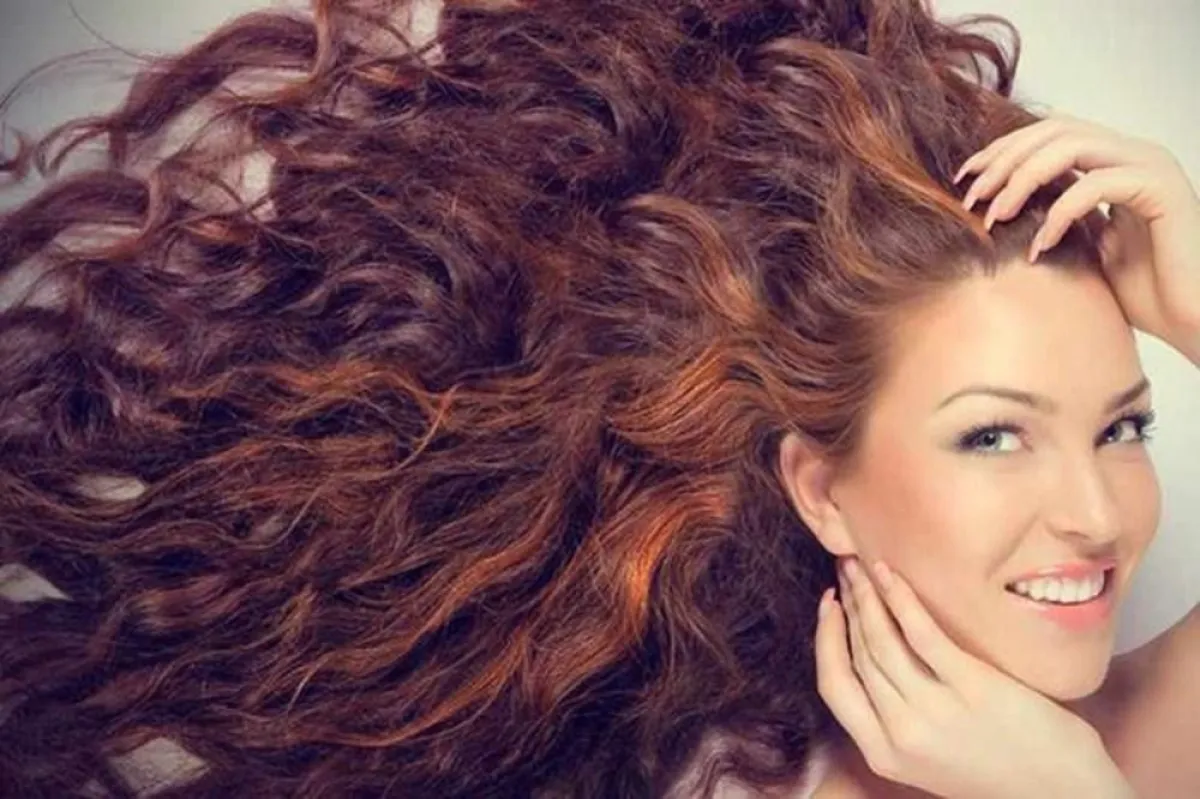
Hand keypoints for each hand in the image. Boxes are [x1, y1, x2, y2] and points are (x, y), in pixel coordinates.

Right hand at [814, 558, 1134, 798]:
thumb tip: (876, 662)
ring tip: (862, 566)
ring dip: (866, 594)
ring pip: (879, 639)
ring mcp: (935, 710)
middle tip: (844, 570)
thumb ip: (898, 720)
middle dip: (845, 605)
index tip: (827, 606)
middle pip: (857, 655)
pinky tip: (891, 575)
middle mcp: (902, 733)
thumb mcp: (931, 758)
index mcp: (886, 755)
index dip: (825, 639)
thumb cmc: (1002, 773)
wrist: (1064, 793)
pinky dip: (899, 598)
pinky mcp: (971, 685)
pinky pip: (920, 632)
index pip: (834, 686)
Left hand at [955, 113, 1199, 365]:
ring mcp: (1150, 167)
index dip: (1002, 151)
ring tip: (995, 217)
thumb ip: (1054, 217)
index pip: (1049, 134)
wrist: (1191, 319)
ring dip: (1022, 179)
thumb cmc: (1141, 291)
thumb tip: (998, 210)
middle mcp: (1133, 154)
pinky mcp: (1162, 189)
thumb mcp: (1082, 247)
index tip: (965, 181)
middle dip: (1004, 160)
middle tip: (971, 198)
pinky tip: (1039, 247)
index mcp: (1114, 161)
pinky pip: (1095, 185)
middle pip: (1054, 130)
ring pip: (1071, 146)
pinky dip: (1058, 214)